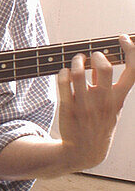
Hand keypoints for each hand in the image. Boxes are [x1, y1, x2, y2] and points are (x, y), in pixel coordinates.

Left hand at [57, 34, 134, 169]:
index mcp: (118, 99)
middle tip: (92, 55)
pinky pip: (63, 82)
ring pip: (78, 73)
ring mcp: (85, 105)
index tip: (123, 39)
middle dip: (96, 54)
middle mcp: (103, 101)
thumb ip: (110, 86)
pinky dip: (63, 72)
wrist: (84, 151)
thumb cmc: (100, 125)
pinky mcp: (68, 108)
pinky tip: (65, 73)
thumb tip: (103, 60)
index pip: (133, 70)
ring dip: (76, 60)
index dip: (131, 50)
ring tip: (76, 60)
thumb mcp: (113, 108)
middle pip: (104, 67)